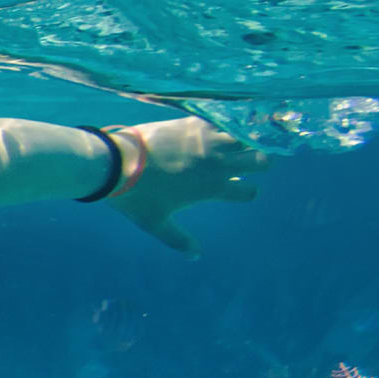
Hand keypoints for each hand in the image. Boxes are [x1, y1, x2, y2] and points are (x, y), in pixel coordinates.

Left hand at [108, 117, 269, 255]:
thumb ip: (177, 240)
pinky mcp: (193, 123)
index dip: (247, 193)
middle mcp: (218, 163)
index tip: (237, 190)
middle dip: (261, 163)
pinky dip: (223, 125)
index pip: (250, 192)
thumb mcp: (156, 223)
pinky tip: (216, 128)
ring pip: (246, 136)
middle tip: (252, 164)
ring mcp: (207, 140)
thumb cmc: (136, 197)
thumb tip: (194, 257)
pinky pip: (220, 120)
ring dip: (244, 141)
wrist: (117, 163)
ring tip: (237, 143)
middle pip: (261, 160)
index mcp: (213, 188)